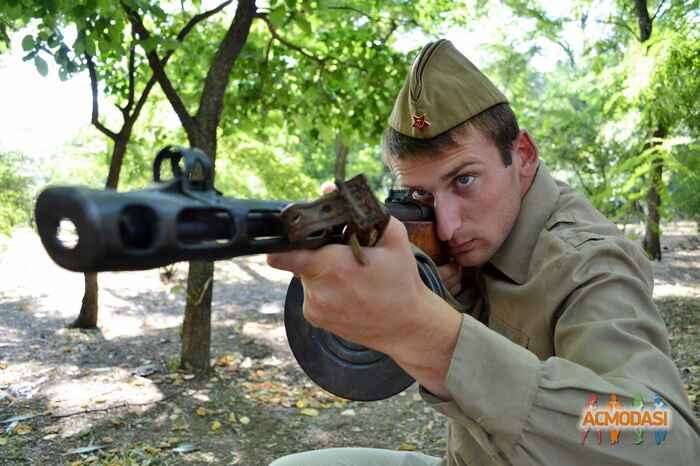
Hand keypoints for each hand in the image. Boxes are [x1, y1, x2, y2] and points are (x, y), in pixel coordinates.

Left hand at [267, 217, 462, 398]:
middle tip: (342, 254)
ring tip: (350, 276)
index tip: (293, 236)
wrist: (407, 327)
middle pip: (300, 260)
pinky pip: (311, 293)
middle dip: (317, 253)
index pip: (285, 254)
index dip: (284, 242)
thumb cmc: (402, 281)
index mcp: (332, 267)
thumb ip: (362, 211)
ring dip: (321, 271)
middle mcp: (318, 290)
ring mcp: (314, 307)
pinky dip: (324, 289)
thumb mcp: (393, 238)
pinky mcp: (315, 318)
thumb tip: (327, 190)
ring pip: (306, 276)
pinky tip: (348, 291)